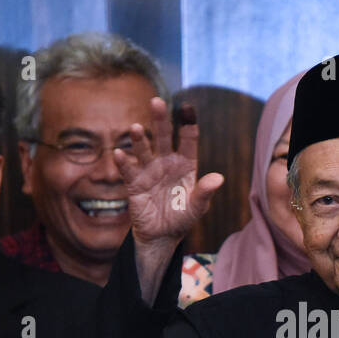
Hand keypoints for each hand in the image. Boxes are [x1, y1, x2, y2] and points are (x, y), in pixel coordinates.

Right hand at [118, 97, 223, 247]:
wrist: (162, 236)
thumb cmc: (182, 218)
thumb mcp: (197, 208)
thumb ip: (205, 193)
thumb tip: (218, 178)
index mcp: (186, 164)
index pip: (188, 139)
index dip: (188, 124)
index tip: (187, 108)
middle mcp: (166, 162)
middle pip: (164, 137)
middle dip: (160, 120)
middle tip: (156, 102)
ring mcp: (149, 171)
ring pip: (144, 150)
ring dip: (139, 139)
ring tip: (136, 128)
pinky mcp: (134, 183)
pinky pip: (128, 170)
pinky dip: (124, 162)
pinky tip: (119, 154)